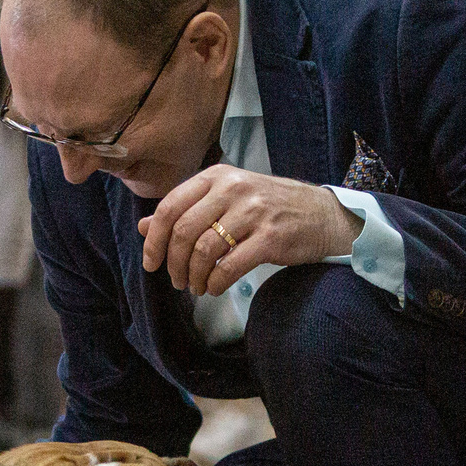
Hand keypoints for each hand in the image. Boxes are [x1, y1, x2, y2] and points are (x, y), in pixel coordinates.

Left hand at [141, 167, 359, 297]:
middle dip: (173, 263)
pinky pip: (229, 266)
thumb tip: (144, 227)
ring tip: (196, 287)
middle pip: (183, 230)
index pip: (170, 206)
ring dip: (194, 276)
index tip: (151, 263)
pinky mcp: (270, 237)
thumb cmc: (269, 207)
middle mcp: (233, 188)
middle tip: (176, 281)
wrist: (321, 215)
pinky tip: (214, 288)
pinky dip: (215, 283)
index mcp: (217, 177)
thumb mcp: (226, 199)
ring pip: (204, 250)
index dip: (154, 239)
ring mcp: (253, 212)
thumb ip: (187, 210)